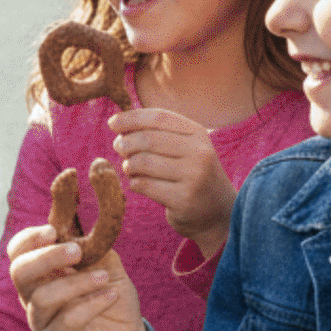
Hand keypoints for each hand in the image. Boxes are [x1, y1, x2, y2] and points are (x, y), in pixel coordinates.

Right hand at [6, 223, 150, 330]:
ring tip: (104, 278)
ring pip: (42, 297)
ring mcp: (43, 322)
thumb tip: (79, 229)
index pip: (17, 252)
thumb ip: (92, 247)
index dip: (29, 239)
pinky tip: (111, 296)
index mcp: (40, 274)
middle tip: (76, 251)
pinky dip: (91, 304)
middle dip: (46, 257)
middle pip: (19, 272)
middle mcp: (33, 297)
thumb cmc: (111, 297)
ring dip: (76, 283)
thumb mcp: (107, 265)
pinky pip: (67, 321)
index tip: (53, 230)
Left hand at [110, 108, 235, 257]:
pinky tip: (138, 184)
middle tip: (119, 149)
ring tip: (130, 168)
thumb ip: (156, 133)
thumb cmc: (190, 175)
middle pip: (147, 139)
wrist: (218, 213)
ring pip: (142, 162)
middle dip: (125, 143)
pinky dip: (133, 183)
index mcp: (198, 134)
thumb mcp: (183, 148)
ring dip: (128, 165)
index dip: (131, 118)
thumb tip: (117, 123)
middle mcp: (199, 153)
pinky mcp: (184, 199)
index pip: (158, 117)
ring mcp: (194, 177)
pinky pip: (143, 185)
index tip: (112, 123)